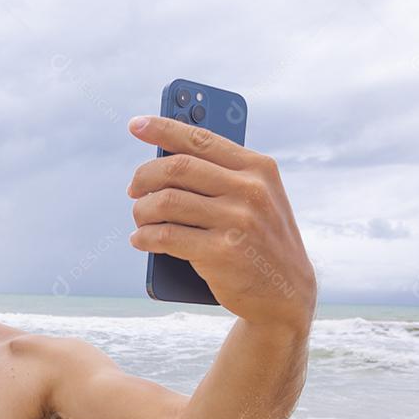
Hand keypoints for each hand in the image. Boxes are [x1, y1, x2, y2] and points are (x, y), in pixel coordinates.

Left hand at [125, 115, 316, 333]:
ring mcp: (238, 221)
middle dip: (144, 177)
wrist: (284, 294)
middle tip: (133, 189)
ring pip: (166, 201)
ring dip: (142, 211)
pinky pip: (166, 236)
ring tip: (140, 219)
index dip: (163, 128)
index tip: (136, 125)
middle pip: (176, 168)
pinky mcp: (222, 252)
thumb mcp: (256, 199)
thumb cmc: (259, 241)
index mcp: (258, 168)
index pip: (201, 139)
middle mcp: (250, 190)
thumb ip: (223, 176)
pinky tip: (140, 239)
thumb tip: (165, 158)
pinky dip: (144, 237)